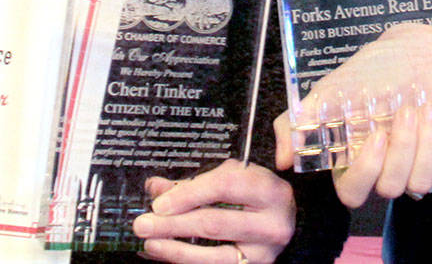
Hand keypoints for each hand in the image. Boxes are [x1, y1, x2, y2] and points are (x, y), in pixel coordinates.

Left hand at [131, 159, 293, 263]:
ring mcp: (264, 252)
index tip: (159, 202)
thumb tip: (155, 187)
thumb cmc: (257, 192)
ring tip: (150, 243)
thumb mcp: (233, 175)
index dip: (188, 194)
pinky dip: (187, 262)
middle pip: (214, 222)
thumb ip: (194, 181)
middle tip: (143, 223)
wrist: (287, 219)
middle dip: (173, 224)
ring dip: (176, 249)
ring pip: (213, 254)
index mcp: (269, 190)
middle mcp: (272, 223)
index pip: (224, 188)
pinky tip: (166, 255)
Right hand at [274, 23, 431, 207]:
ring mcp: (415, 168)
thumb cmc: (370, 71)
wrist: (413, 51)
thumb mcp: (331, 90)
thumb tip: (284, 160)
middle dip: (402, 149)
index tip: (376, 135)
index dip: (366, 173)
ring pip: (422, 182)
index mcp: (353, 160)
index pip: (353, 194)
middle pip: (391, 188)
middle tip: (407, 110)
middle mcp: (383, 171)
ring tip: (428, 108)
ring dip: (428, 145)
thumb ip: (300, 122)